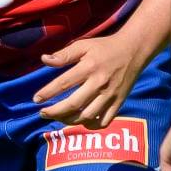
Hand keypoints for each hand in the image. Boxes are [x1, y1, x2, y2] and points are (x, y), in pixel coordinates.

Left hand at [33, 29, 147, 124]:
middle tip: (43, 113)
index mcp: (89, 67)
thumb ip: (64, 55)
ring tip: (58, 117)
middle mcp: (99, 83)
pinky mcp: (119, 102)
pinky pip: (104, 121)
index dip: (47, 93)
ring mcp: (110, 95)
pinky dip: (91, 125)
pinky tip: (81, 121)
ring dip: (69, 121)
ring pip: (87, 116)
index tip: (36, 99)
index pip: (63, 83)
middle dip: (54, 112)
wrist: (134, 50)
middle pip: (73, 104)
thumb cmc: (105, 47)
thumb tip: (44, 60)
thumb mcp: (84, 45)